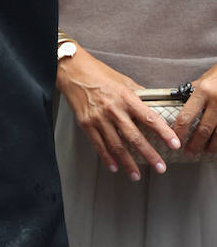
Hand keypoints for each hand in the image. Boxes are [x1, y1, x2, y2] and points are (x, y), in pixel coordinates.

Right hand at [57, 46, 179, 179]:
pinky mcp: (86, 123)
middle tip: (160, 167)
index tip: (174, 143)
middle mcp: (113, 109)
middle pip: (134, 137)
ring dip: (128, 162)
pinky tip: (114, 167)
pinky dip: (106, 157)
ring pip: (116, 145)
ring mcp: (99, 118)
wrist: (73, 71)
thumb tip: (152, 103)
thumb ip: (138, 94)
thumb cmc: (98, 73)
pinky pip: (98, 144)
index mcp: (126, 97)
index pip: (149, 118)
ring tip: (136, 175)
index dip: (163, 132)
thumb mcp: (123, 80)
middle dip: (149, 154)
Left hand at [172, 62, 216, 156]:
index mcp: (203, 91)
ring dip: (211, 146)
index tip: (176, 138)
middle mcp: (215, 100)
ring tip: (205, 151)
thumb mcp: (204, 78)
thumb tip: (179, 100)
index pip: (186, 116)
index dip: (179, 131)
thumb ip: (193, 91)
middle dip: (195, 144)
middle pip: (203, 129)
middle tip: (189, 152)